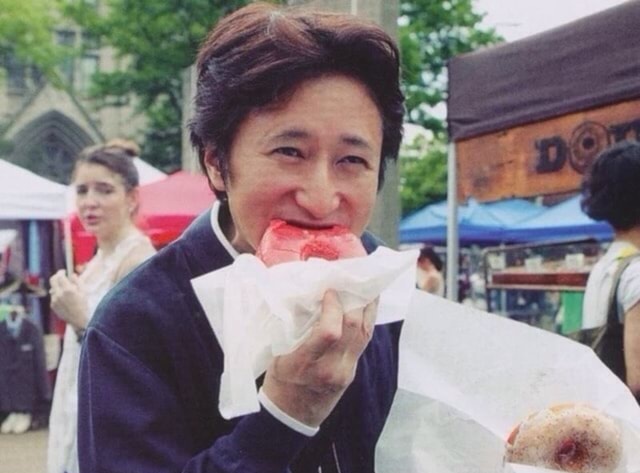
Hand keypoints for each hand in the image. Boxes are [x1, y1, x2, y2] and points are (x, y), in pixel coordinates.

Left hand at [49, 269, 88, 330]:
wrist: (79, 320)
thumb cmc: (84, 304)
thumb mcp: (83, 291)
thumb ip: (77, 281)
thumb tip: (72, 274)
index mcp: (67, 289)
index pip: (60, 276)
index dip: (61, 272)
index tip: (64, 271)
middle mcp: (59, 294)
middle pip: (52, 280)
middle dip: (56, 276)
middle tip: (61, 276)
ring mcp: (54, 300)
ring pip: (53, 288)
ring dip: (58, 286)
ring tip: (66, 290)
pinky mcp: (53, 305)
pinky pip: (54, 296)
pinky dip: (58, 295)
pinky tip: (65, 299)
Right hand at [262, 290, 377, 426]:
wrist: (291, 416)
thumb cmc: (279, 381)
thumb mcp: (279, 354)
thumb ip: (293, 327)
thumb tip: (306, 293)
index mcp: (306, 364)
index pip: (330, 332)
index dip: (333, 307)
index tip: (328, 289)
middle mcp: (332, 368)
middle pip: (355, 328)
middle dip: (355, 298)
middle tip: (350, 277)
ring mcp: (346, 370)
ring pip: (365, 332)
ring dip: (366, 305)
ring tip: (364, 283)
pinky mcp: (353, 370)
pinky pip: (364, 339)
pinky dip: (365, 318)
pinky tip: (364, 303)